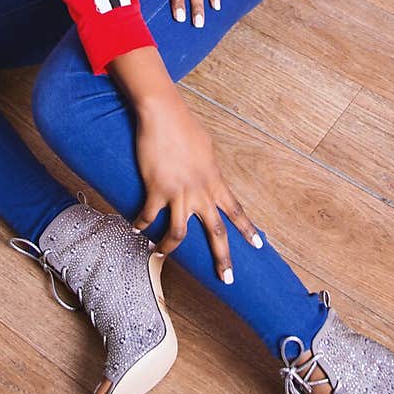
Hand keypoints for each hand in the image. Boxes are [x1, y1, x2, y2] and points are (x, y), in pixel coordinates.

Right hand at [132, 90, 261, 280]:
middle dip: (223, 259)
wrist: (162, 114)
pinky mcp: (156, 190)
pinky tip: (135, 230)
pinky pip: (147, 216)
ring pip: (178, 234)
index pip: (236, 211)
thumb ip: (209, 169)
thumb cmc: (183, 126)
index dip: (248, 230)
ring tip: (160, 253)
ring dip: (169, 248)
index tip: (258, 246)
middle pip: (216, 233)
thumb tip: (208, 177)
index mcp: (214, 181)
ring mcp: (178, 193)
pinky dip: (140, 225)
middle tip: (227, 279)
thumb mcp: (206, 149)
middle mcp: (200, 192)